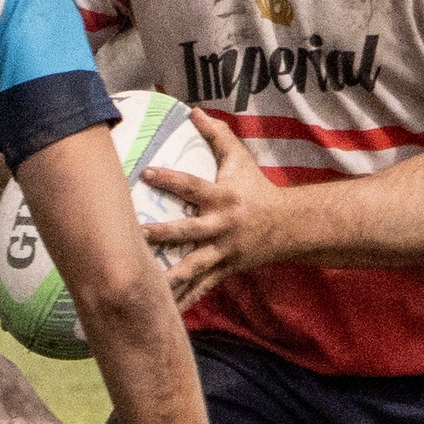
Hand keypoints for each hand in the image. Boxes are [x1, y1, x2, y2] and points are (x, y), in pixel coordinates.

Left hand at [144, 109, 289, 306]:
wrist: (288, 227)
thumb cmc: (256, 188)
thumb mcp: (240, 159)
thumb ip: (217, 134)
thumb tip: (193, 109)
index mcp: (222, 198)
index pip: (192, 186)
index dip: (170, 179)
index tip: (145, 173)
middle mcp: (221, 227)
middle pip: (188, 233)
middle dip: (163, 235)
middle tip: (134, 235)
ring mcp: (222, 252)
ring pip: (192, 267)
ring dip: (168, 277)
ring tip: (143, 285)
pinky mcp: (224, 271)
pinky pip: (201, 289)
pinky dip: (183, 301)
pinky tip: (161, 313)